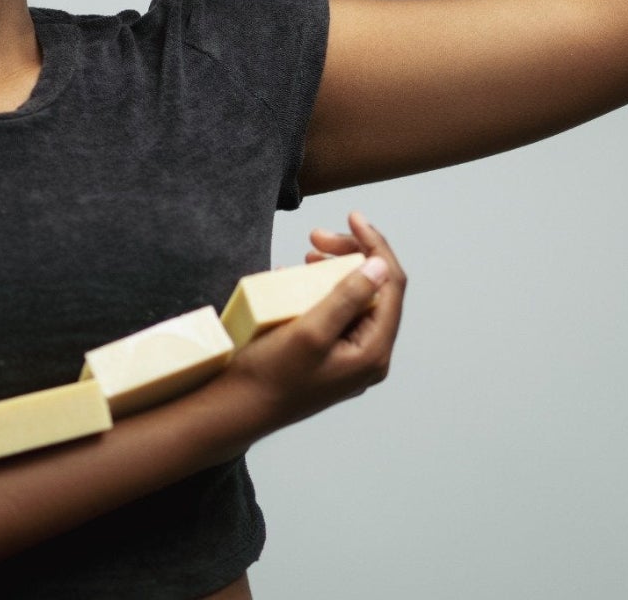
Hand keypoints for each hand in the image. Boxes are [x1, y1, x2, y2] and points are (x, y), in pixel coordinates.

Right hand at [219, 210, 406, 437]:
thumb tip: (381, 266)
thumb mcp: (310, 331)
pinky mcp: (330, 357)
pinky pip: (337, 313)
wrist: (236, 410)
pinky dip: (322, 289)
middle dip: (350, 255)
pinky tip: (297, 279)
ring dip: (335, 270)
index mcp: (373, 351)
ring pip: (355, 300)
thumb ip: (348, 297)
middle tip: (314, 237)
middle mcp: (369, 356)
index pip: (391, 285)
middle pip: (375, 290)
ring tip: (307, 254)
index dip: (375, 246)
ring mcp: (350, 358)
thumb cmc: (269, 375)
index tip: (351, 217)